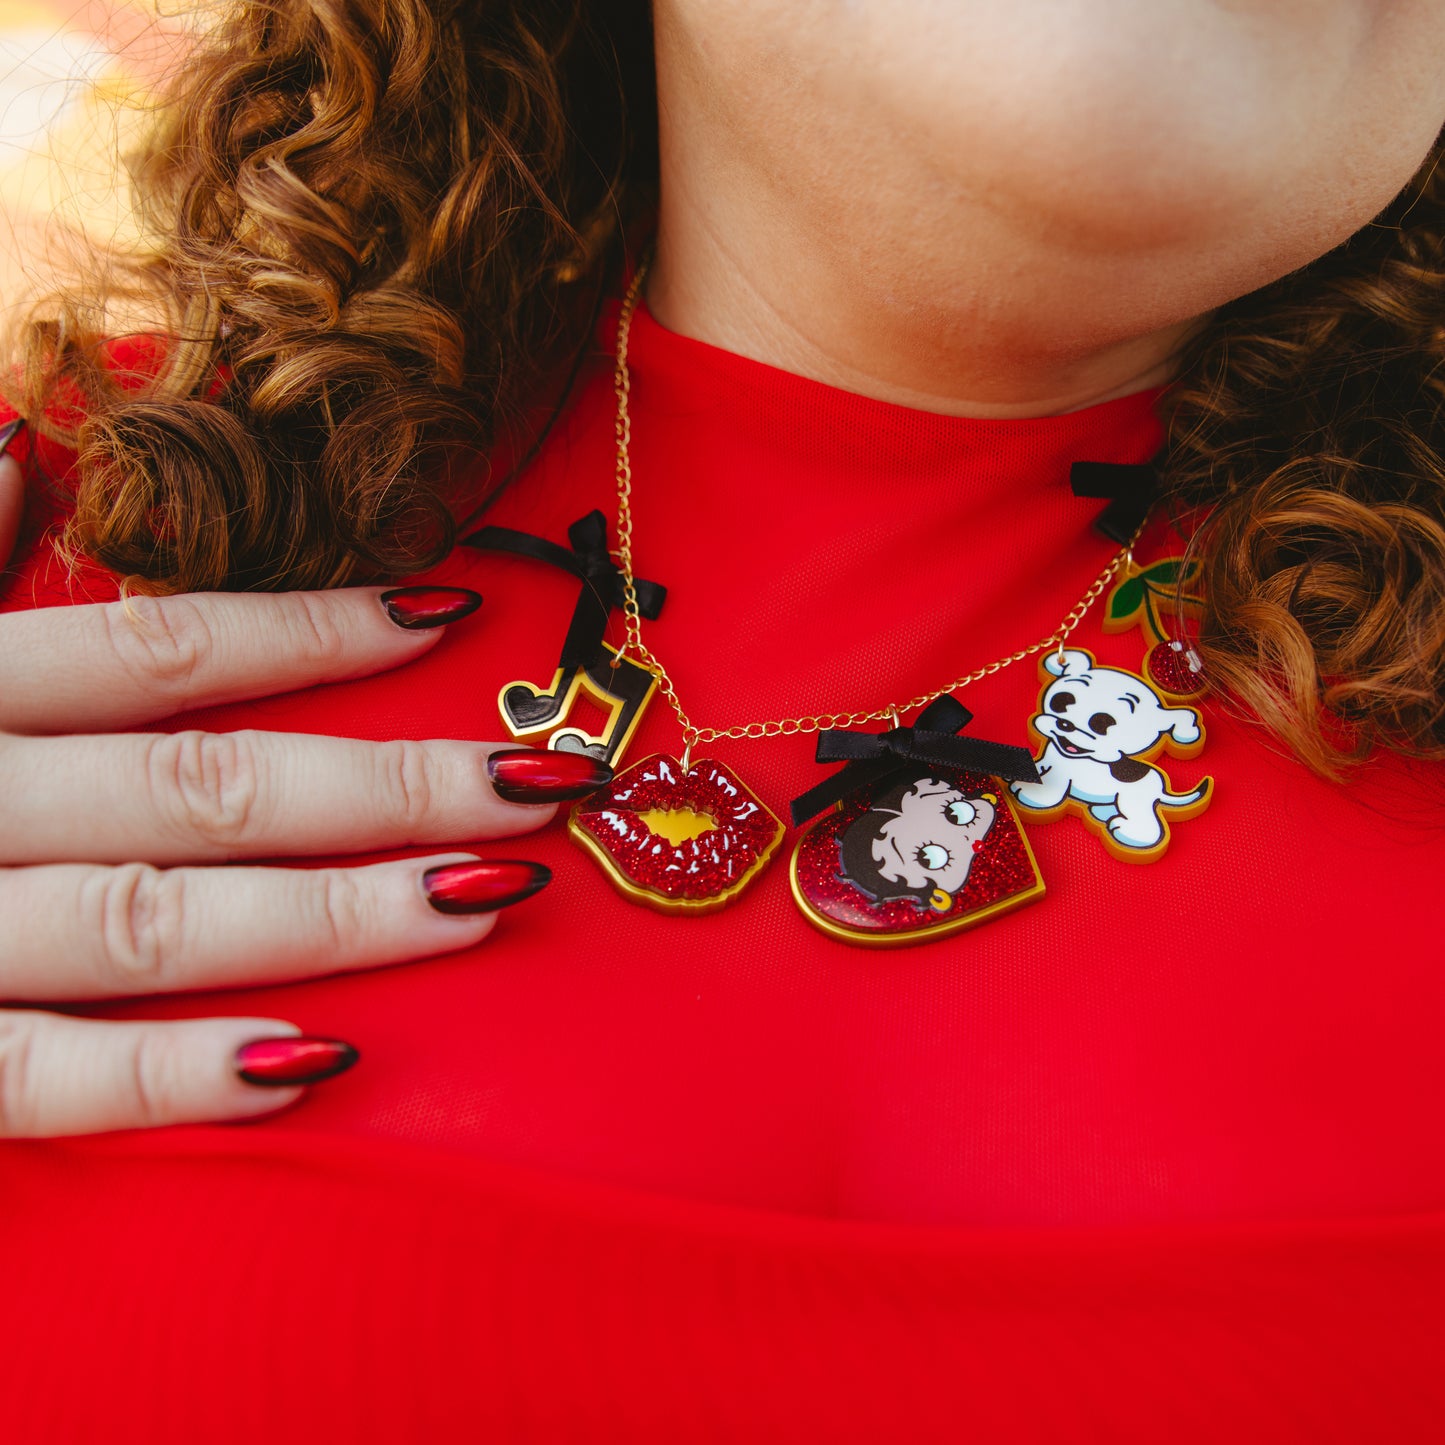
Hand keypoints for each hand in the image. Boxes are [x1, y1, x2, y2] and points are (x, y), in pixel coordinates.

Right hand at [0, 447, 608, 1137]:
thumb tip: (7, 456)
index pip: (154, 649)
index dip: (310, 630)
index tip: (452, 614)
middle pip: (204, 785)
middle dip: (387, 784)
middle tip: (543, 781)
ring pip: (156, 920)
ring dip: (335, 916)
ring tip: (489, 901)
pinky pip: (33, 1082)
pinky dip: (165, 1075)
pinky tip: (311, 1064)